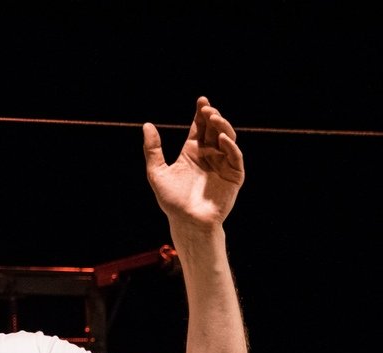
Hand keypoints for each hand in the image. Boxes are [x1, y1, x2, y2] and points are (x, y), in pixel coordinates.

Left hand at [143, 96, 244, 227]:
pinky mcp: (234, 175)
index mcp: (192, 152)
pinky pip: (235, 157)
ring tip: (214, 118)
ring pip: (227, 138)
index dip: (200, 113)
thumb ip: (153, 150)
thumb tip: (147, 125)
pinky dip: (230, 146)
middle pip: (214, 129)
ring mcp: (223, 164)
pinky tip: (221, 138)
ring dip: (222, 126)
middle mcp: (209, 155)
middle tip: (206, 108)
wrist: (187, 222)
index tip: (201, 100)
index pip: (199, 128)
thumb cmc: (172, 201)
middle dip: (212, 117)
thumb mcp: (157, 172)